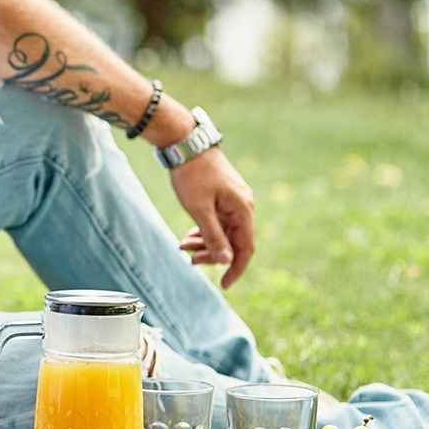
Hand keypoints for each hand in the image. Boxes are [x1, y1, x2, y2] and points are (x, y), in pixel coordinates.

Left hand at [169, 147, 256, 286]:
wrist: (185, 144)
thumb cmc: (192, 175)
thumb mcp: (199, 209)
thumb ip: (213, 235)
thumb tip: (226, 260)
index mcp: (242, 210)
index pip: (245, 248)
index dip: (236, 268)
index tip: (224, 284)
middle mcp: (243, 207)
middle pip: (234, 241)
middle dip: (213, 254)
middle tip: (190, 260)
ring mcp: (233, 201)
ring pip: (224, 232)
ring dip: (205, 243)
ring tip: (183, 247)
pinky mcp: (223, 197)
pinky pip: (218, 221)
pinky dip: (204, 231)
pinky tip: (188, 236)